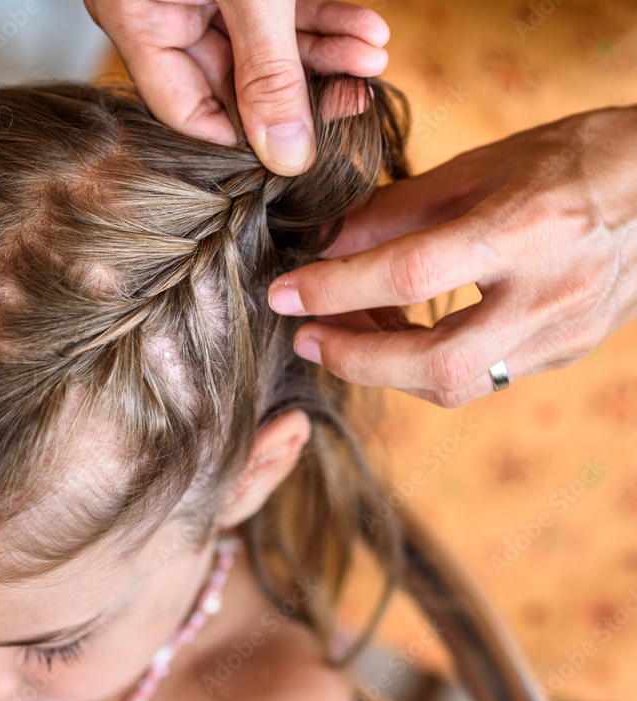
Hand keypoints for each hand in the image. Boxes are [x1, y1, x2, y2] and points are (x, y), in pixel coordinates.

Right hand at [84, 0, 389, 174]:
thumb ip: (268, 70)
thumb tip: (287, 157)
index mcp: (136, 20)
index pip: (187, 112)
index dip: (245, 137)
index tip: (297, 151)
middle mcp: (161, 11)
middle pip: (233, 81)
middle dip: (302, 89)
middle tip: (352, 99)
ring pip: (263, 46)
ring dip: (323, 55)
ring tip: (371, 58)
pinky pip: (275, 10)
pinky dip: (320, 19)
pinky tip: (362, 31)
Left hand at [267, 105, 636, 406]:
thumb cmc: (572, 160)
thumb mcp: (481, 167)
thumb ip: (398, 210)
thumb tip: (325, 241)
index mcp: (525, 229)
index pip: (411, 272)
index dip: (336, 288)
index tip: (284, 293)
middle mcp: (549, 293)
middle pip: (437, 362)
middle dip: (356, 359)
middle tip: (305, 338)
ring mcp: (563, 333)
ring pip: (458, 383)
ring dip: (386, 369)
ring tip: (344, 334)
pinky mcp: (566, 352)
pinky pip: (480, 377)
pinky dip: (425, 365)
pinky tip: (397, 338)